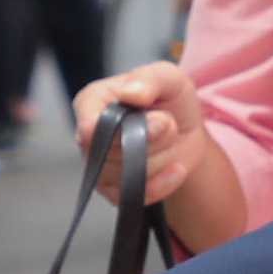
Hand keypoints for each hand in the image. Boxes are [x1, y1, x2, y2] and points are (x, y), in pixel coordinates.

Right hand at [74, 64, 211, 205]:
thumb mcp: (168, 77)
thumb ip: (150, 79)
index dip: (126, 130)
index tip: (160, 120)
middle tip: (168, 124)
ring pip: (129, 176)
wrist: (184, 132)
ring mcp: (99, 167)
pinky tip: (175, 169)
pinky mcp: (114, 191)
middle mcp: (88, 137)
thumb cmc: (168, 99)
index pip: (90, 128)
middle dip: (155, 140)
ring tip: (168, 142)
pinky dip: (163, 184)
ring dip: (162, 159)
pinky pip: (136, 196)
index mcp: (91, 103)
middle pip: (116, 153)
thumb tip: (131, 94)